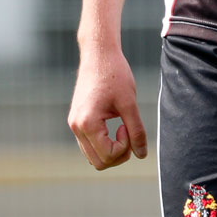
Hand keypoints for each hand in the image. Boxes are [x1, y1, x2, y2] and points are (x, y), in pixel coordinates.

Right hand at [66, 44, 146, 169]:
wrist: (98, 54)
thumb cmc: (115, 74)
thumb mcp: (129, 103)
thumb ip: (136, 131)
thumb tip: (142, 155)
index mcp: (87, 123)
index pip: (108, 155)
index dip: (125, 147)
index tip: (128, 126)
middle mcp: (76, 127)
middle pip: (99, 162)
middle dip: (119, 154)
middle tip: (129, 132)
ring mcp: (74, 124)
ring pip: (93, 156)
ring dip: (111, 150)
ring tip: (123, 129)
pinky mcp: (76, 121)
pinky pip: (89, 145)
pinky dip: (104, 143)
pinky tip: (115, 127)